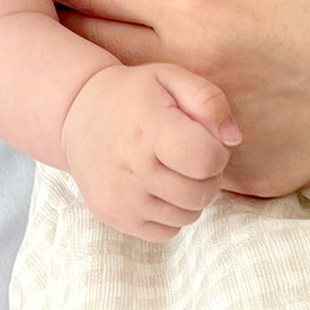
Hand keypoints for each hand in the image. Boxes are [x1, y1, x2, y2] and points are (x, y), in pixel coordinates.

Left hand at [51, 0, 309, 196]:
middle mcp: (193, 71)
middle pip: (77, 51)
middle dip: (72, 23)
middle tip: (89, 5)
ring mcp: (216, 134)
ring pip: (115, 110)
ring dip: (107, 80)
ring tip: (126, 50)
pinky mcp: (245, 177)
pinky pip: (170, 154)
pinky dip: (163, 127)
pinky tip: (181, 99)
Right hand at [61, 60, 239, 241]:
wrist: (76, 115)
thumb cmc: (134, 95)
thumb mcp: (170, 78)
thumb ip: (209, 100)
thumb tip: (234, 139)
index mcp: (149, 131)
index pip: (208, 160)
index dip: (217, 151)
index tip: (203, 139)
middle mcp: (132, 170)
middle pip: (202, 193)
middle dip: (208, 176)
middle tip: (190, 156)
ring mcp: (122, 199)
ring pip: (189, 216)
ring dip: (191, 196)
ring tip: (173, 170)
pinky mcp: (116, 218)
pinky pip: (167, 231)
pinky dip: (171, 213)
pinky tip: (158, 188)